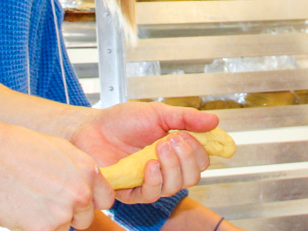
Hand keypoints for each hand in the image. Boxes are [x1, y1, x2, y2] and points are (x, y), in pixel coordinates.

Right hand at [0, 117, 113, 230]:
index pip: (105, 199)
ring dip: (51, 221)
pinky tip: (22, 209)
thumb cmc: (19, 148)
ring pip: (65, 228)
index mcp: (88, 171)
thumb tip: (85, 186)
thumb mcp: (60, 150)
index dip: (90, 201)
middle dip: (70, 214)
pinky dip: (34, 227)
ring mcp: (63, 213)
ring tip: (31, 201)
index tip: (77, 200)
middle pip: (86, 218)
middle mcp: (81, 193)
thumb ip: (77, 171)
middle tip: (47, 200)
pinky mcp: (44, 229)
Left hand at [69, 101, 218, 203]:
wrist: (93, 127)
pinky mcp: (131, 191)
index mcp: (174, 151)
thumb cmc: (122, 121)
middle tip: (173, 140)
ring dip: (172, 167)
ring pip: (174, 187)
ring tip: (159, 147)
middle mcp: (165, 168)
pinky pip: (150, 195)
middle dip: (187, 158)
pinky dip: (154, 180)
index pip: (200, 161)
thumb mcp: (158, 113)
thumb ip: (186, 118)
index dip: (200, 152)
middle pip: (192, 177)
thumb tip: (214, 121)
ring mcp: (149, 181)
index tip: (190, 136)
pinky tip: (149, 164)